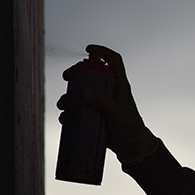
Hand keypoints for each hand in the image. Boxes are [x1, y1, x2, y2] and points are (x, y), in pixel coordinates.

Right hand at [57, 45, 157, 164]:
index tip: (89, 49)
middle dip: (77, 74)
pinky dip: (70, 113)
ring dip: (70, 96)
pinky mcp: (94, 115)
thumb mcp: (116, 111)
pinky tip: (65, 118)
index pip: (114, 62)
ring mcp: (100, 103)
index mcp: (119, 85)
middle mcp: (109, 91)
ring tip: (64, 104)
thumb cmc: (129, 126)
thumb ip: (102, 101)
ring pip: (81, 93)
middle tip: (67, 77)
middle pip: (91, 75)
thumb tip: (85, 91)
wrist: (130, 146)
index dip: (103, 52)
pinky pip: (79, 110)